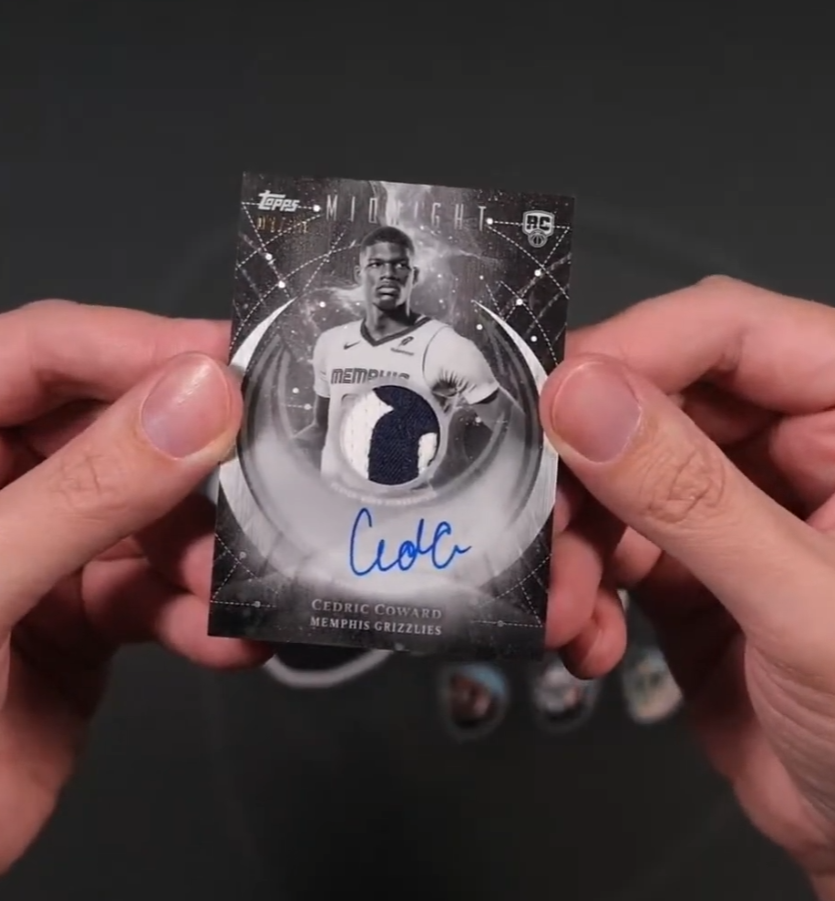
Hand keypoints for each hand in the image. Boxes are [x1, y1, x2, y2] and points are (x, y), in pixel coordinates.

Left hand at [0, 300, 269, 871]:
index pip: (42, 353)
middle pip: (118, 432)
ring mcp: (41, 551)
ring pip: (150, 518)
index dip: (139, 346)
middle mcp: (1, 487)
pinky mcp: (79, 617)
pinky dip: (199, 616)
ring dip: (204, 552)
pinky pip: (156, 594)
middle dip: (191, 467)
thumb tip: (201, 399)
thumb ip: (88, 491)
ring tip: (231, 586)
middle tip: (261, 483)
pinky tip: (226, 638)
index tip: (234, 365)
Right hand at [541, 277, 834, 896]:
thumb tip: (581, 396)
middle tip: (533, 527)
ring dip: (570, 543)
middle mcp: (792, 448)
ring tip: (560, 609)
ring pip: (615, 479)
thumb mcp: (803, 606)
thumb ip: (690, 497)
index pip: (729, 331)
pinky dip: (581, 588)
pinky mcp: (692, 569)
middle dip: (580, 472)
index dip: (631, 351)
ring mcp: (736, 508)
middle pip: (651, 404)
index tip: (546, 402)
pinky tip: (584, 638)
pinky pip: (610, 547)